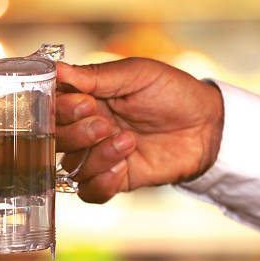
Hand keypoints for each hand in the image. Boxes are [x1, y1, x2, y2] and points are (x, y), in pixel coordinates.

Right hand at [56, 57, 223, 202]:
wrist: (207, 127)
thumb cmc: (173, 93)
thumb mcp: (136, 74)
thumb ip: (94, 76)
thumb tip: (56, 69)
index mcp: (85, 98)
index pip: (52, 108)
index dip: (61, 109)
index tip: (86, 104)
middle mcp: (85, 129)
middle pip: (55, 140)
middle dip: (77, 134)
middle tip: (106, 125)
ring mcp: (97, 156)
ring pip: (71, 166)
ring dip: (97, 157)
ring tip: (129, 142)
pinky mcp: (112, 180)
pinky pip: (88, 191)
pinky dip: (102, 182)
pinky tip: (124, 167)